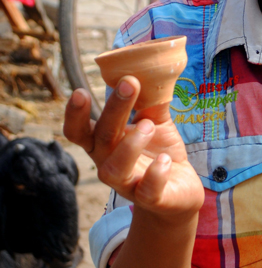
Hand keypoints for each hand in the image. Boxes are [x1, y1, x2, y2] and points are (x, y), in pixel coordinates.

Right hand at [63, 77, 203, 222]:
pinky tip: (165, 159)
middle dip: (113, 110)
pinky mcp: (152, 199)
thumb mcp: (156, 123)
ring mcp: (129, 184)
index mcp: (106, 144)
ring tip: (148, 125)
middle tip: (129, 83)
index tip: (79, 90)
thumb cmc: (160, 152)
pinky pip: (147, 190)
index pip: (79, 131)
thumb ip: (151, 100)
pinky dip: (155, 173)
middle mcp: (110, 164)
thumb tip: (153, 68)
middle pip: (101, 139)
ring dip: (130, 144)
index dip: (75, 115)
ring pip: (115, 169)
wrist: (179, 191)